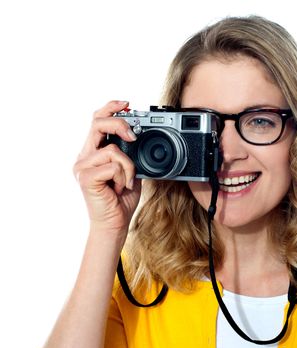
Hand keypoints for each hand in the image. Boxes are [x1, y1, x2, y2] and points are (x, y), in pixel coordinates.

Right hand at [73, 100, 140, 238]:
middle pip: (98, 123)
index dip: (111, 108)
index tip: (127, 103)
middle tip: (134, 136)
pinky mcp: (85, 177)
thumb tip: (141, 137)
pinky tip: (119, 189)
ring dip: (128, 167)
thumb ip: (131, 153)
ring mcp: (82, 167)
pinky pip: (113, 165)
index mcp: (94, 152)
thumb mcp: (130, 170)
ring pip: (113, 149)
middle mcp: (85, 156)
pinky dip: (123, 177)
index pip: (97, 120)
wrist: (114, 223)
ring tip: (125, 183)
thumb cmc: (122, 198)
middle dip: (120, 124)